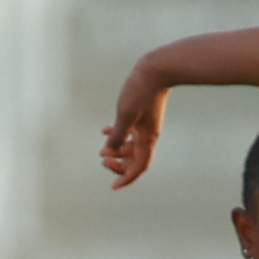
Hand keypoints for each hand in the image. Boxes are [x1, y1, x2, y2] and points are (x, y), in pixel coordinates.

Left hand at [100, 63, 169, 187]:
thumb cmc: (140, 92)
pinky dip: (118, 136)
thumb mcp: (124, 115)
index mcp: (147, 139)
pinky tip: (105, 131)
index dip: (126, 179)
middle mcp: (148, 136)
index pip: (139, 167)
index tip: (114, 187)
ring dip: (116, 151)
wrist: (157, 71)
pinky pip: (130, 133)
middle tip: (103, 162)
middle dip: (119, 164)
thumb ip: (117, 135)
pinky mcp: (143, 116)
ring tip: (102, 149)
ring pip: (131, 147)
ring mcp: (146, 127)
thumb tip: (109, 152)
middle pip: (134, 160)